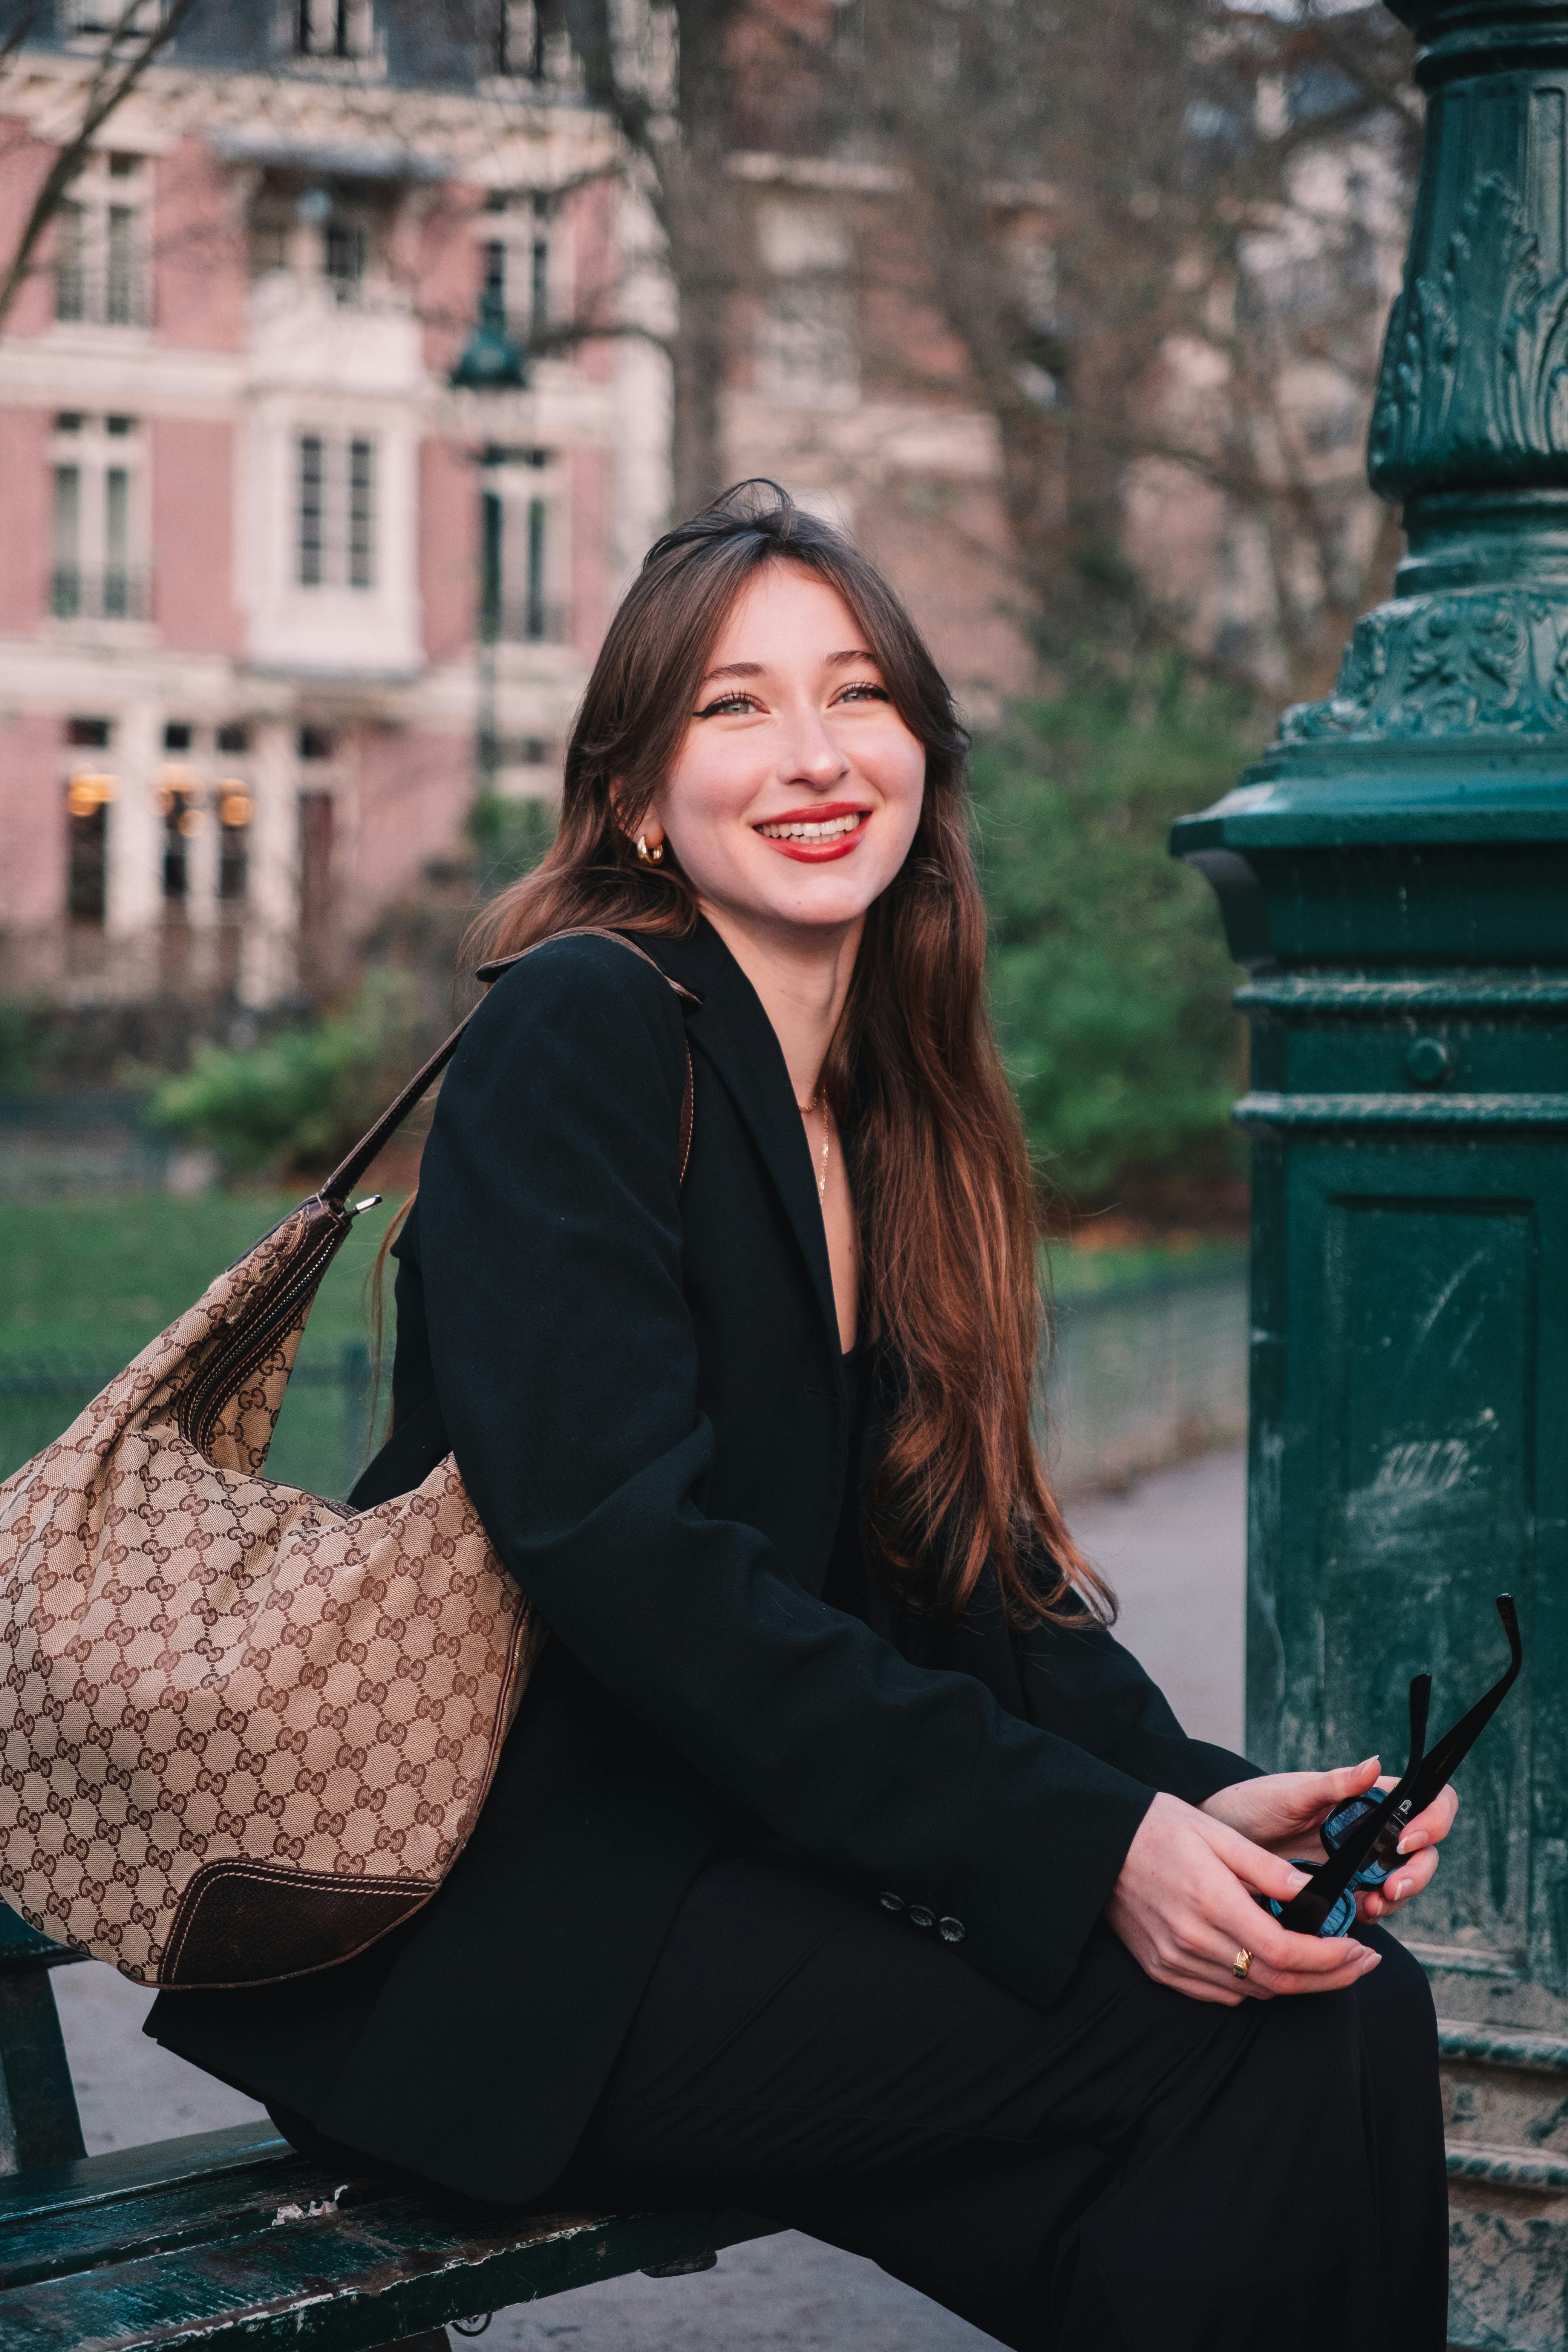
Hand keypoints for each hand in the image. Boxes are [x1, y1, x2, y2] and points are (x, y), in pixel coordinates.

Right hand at [1105, 1790, 1383, 2005]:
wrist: (1098, 1845)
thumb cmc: (1159, 1827)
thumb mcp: (1218, 1833)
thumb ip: (1268, 1868)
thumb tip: (1315, 1893)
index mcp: (1211, 1902)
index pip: (1285, 1953)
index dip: (1330, 1959)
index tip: (1359, 1949)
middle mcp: (1193, 1941)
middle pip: (1277, 1982)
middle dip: (1329, 1978)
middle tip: (1363, 1962)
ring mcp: (1176, 1961)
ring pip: (1253, 1992)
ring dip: (1298, 1984)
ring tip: (1329, 1963)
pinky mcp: (1163, 1970)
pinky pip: (1223, 1993)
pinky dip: (1257, 1986)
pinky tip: (1274, 1966)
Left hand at [1201, 1760, 1458, 1923]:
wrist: (1219, 1844)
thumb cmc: (1254, 1805)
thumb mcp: (1292, 1793)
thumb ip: (1334, 1784)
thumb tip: (1374, 1764)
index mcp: (1367, 1799)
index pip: (1425, 1802)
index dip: (1432, 1819)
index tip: (1407, 1838)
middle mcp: (1372, 1830)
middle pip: (1423, 1851)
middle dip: (1417, 1872)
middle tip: (1392, 1887)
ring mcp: (1361, 1862)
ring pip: (1402, 1882)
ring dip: (1397, 1897)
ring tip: (1373, 1905)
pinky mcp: (1344, 1890)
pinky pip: (1373, 1905)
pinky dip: (1372, 1912)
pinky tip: (1358, 1914)